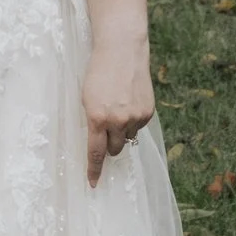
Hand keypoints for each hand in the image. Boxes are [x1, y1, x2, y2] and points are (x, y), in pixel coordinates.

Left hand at [81, 43, 154, 188]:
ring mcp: (135, 117)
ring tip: (119, 108)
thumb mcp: (87, 98)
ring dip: (122, 131)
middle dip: (109, 145)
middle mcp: (117, 121)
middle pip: (114, 150)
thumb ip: (93, 122)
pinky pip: (139, 127)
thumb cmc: (98, 73)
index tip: (93, 184)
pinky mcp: (148, 113)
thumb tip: (100, 143)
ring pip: (127, 138)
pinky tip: (129, 102)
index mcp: (97, 117)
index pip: (95, 153)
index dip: (94, 170)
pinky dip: (133, 120)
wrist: (121, 51)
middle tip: (107, 129)